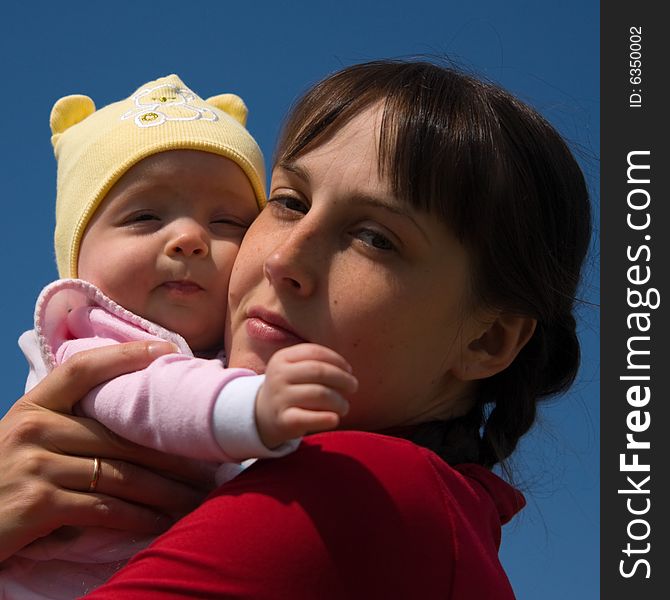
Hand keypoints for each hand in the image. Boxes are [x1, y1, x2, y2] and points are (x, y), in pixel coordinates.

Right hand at [0, 342, 211, 561]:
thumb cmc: (2, 483)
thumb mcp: (25, 442)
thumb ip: (66, 426)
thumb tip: (133, 422)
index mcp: (32, 407)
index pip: (83, 370)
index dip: (127, 356)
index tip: (168, 351)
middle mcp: (33, 428)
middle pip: (120, 436)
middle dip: (171, 455)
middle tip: (208, 464)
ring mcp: (34, 465)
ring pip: (120, 473)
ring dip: (165, 490)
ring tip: (196, 497)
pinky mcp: (37, 504)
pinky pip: (104, 507)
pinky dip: (139, 517)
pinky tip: (162, 522)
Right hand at [255, 344, 357, 448]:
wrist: (262, 415)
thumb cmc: (290, 388)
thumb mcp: (294, 369)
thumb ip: (318, 364)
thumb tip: (348, 372)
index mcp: (282, 358)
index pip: (315, 352)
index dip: (337, 360)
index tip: (349, 370)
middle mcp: (278, 376)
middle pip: (319, 371)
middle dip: (343, 379)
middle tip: (353, 387)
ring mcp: (280, 398)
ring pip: (319, 394)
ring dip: (339, 401)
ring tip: (344, 406)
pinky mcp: (283, 420)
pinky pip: (309, 418)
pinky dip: (326, 418)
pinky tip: (335, 419)